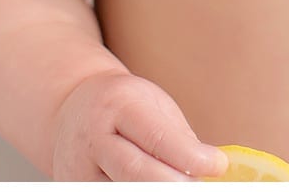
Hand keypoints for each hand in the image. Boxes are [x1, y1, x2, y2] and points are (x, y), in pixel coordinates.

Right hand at [51, 69, 228, 180]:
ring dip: (158, 191)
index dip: (189, 157)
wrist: (71, 109)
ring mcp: (80, 170)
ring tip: (181, 184)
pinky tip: (153, 187)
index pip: (156, 137)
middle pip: (137, 172)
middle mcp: (93, 139)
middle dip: (175, 183)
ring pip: (124, 191)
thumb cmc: (125, 108)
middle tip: (199, 185)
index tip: (217, 164)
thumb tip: (210, 169)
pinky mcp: (77, 189)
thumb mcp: (153, 106)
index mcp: (117, 105)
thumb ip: (178, 138)